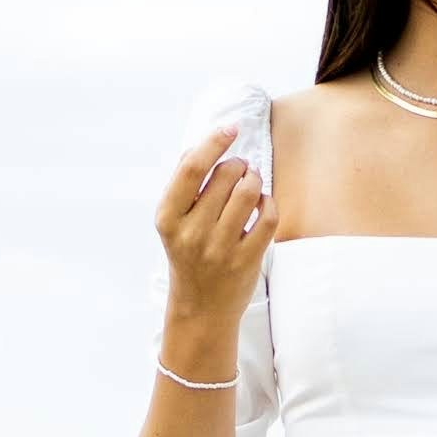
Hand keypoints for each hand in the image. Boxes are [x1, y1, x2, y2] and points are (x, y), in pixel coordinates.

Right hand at [155, 137, 276, 357]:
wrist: (200, 308)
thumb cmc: (187, 253)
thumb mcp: (173, 221)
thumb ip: (183, 183)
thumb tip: (203, 142)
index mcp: (168, 218)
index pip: (192, 168)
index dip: (214, 142)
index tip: (231, 128)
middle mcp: (191, 233)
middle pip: (226, 175)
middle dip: (238, 164)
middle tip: (240, 169)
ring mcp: (219, 248)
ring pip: (249, 192)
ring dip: (255, 179)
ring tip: (251, 182)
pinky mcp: (246, 260)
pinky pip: (268, 216)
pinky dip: (269, 203)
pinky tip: (261, 205)